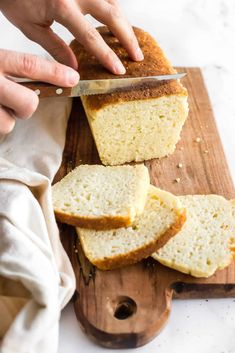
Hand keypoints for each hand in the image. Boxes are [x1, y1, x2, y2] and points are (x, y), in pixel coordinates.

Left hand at [0, 0, 143, 74]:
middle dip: (127, 38)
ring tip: (131, 43)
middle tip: (137, 57)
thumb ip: (55, 47)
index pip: (91, 36)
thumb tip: (74, 68)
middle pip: (112, 15)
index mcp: (62, 5)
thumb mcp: (31, 27)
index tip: (120, 70)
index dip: (108, 55)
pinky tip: (118, 23)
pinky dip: (114, 10)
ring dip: (124, 24)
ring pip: (113, 2)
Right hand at [0, 49, 78, 133]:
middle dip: (28, 107)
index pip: (29, 65)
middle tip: (17, 103)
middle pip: (28, 102)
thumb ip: (14, 67)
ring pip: (12, 121)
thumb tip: (48, 77)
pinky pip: (2, 128)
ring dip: (9, 117)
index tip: (73, 78)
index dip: (54, 73)